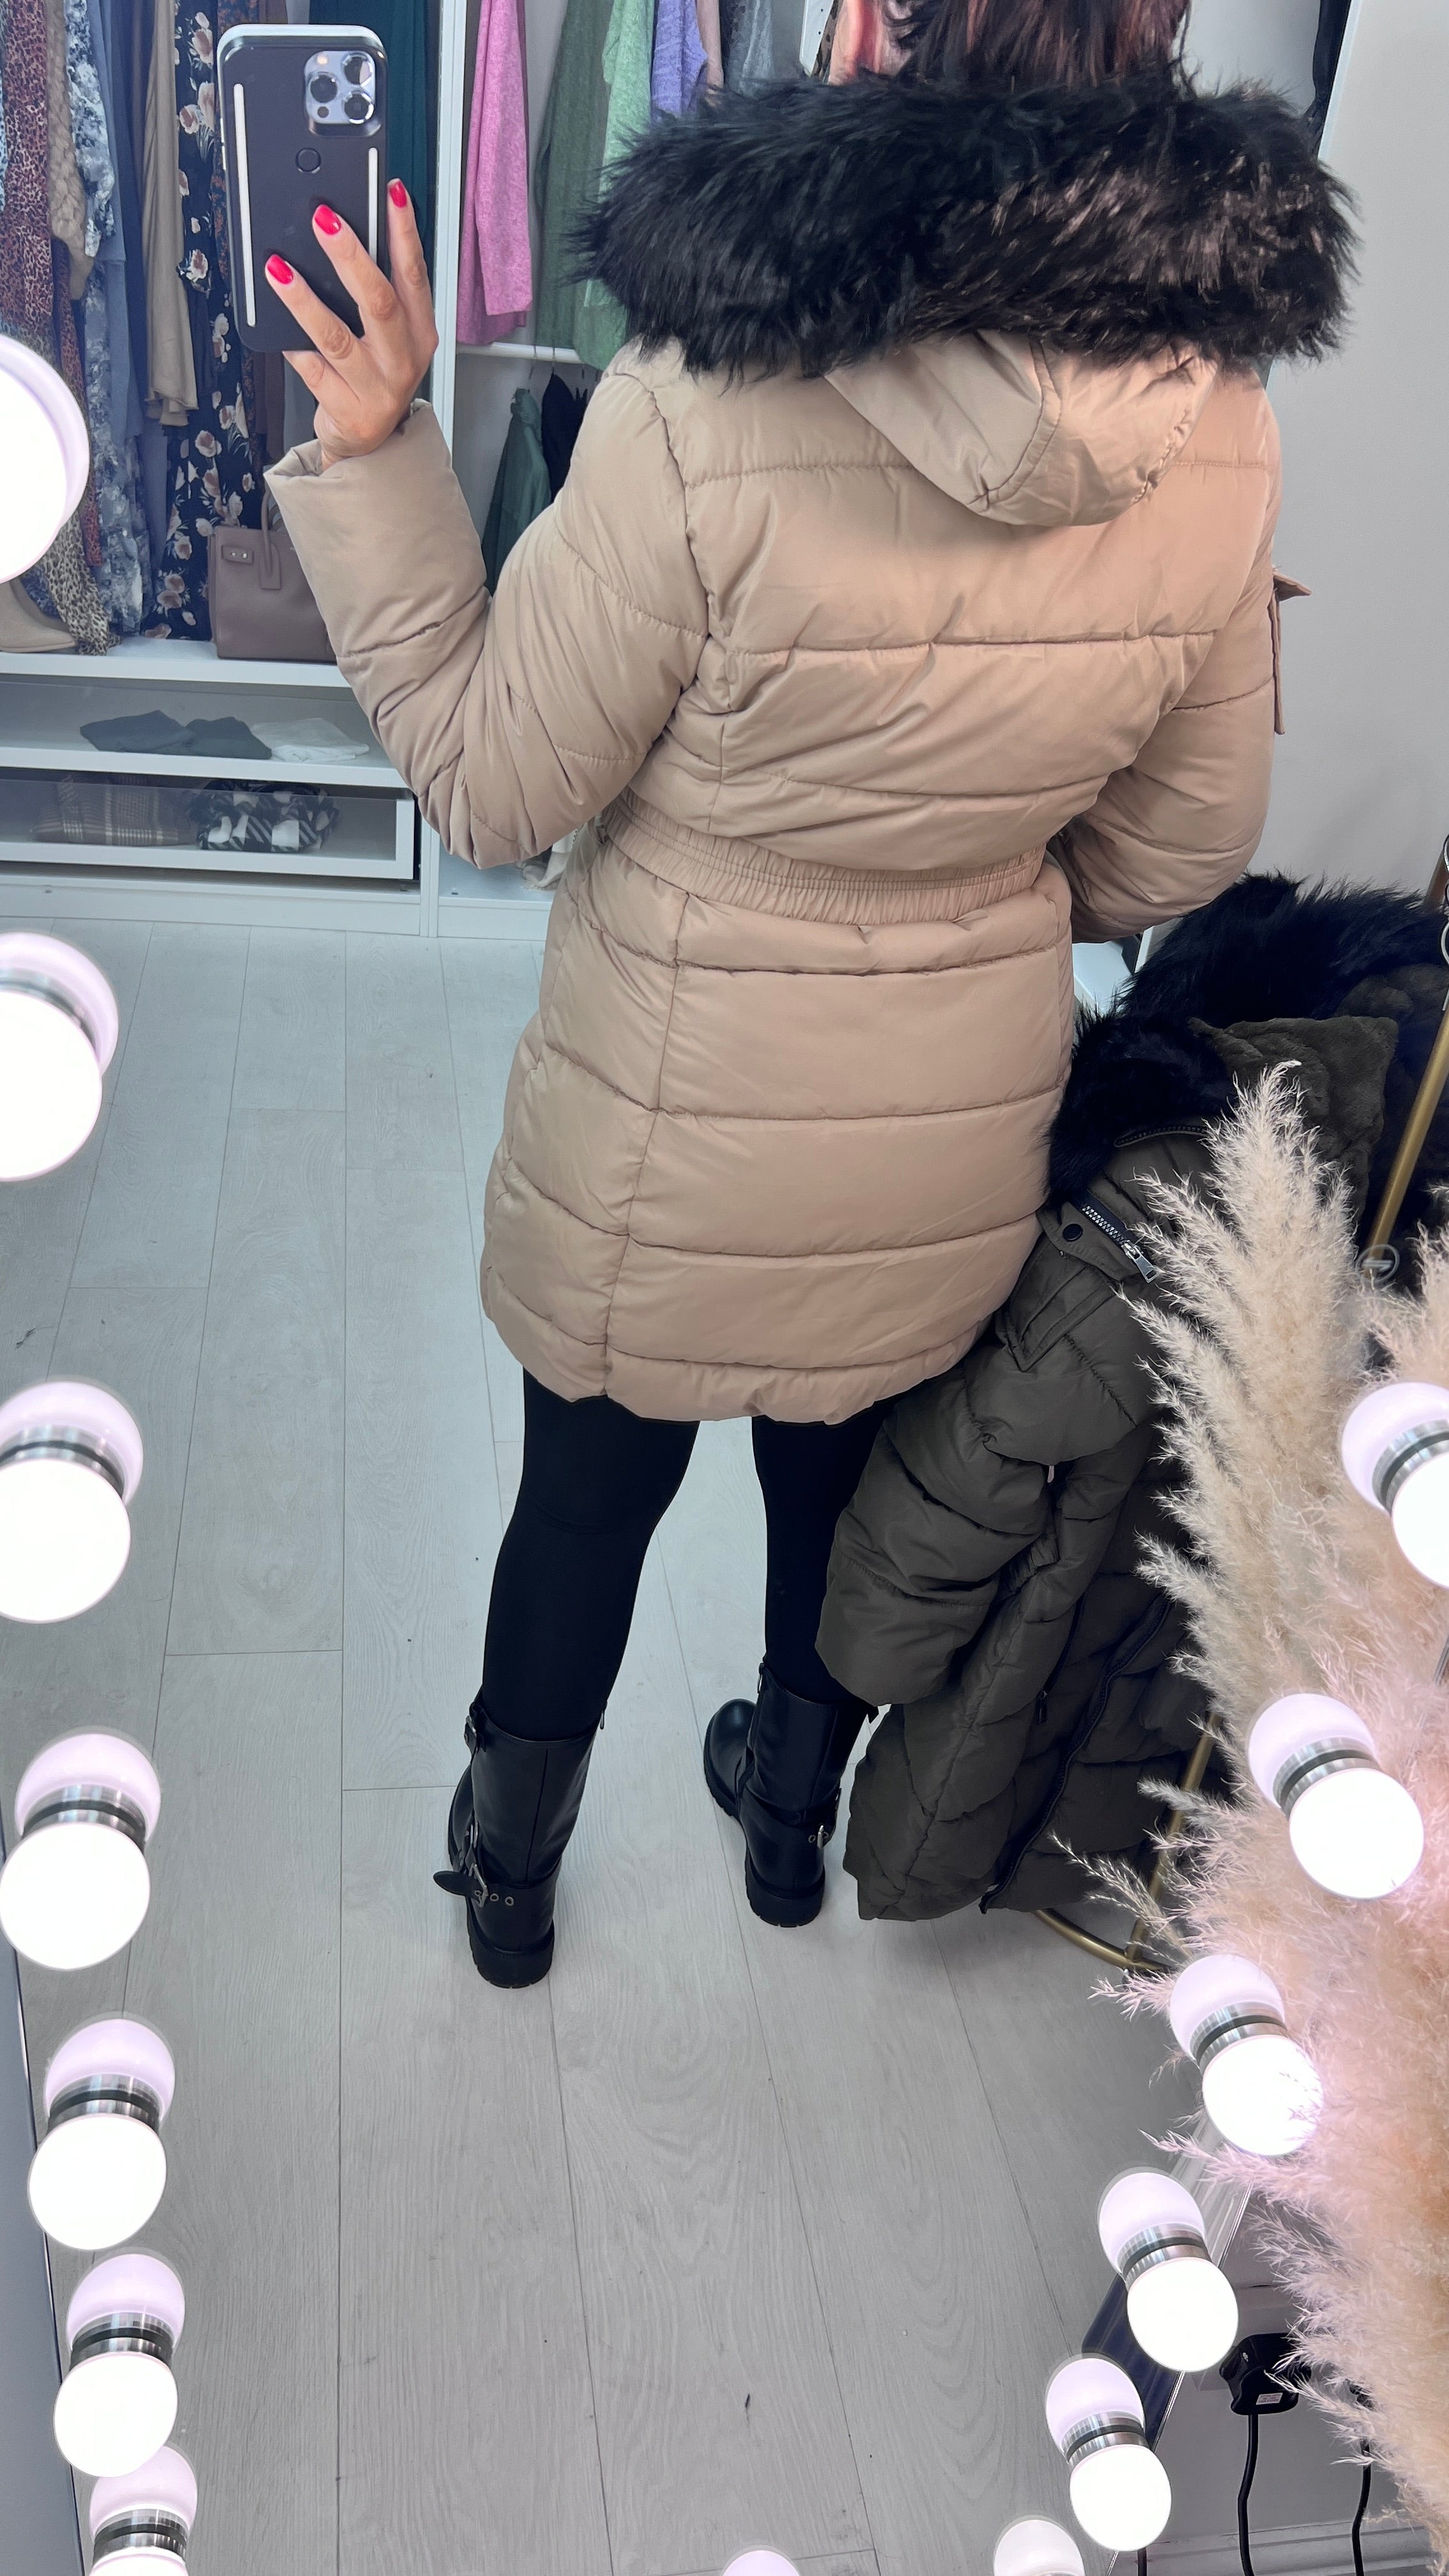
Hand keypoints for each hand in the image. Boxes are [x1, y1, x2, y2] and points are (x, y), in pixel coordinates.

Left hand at [265, 182, 437, 469]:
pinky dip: (291, 342)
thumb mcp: (389, 336)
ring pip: (337, 337)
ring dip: (304, 299)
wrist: (369, 445)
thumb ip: (377, 293)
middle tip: (324, 220)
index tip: (391, 192)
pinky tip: (273, 317)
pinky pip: (311, 368)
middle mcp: (404, 360)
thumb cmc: (375, 377)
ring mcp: (377, 389)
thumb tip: (341, 235)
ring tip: (278, 268)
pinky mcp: (347, 411)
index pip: (415, 273)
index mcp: (420, 331)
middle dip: (350, 256)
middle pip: (379, 302)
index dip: (404, 232)